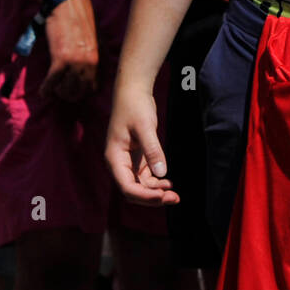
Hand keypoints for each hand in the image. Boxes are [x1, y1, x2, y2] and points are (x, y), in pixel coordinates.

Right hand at [40, 0, 99, 101]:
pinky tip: (43, 92)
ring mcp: (76, 62)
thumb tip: (92, 65)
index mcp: (100, 56)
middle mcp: (91, 62)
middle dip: (72, 95)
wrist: (67, 3)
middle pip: (82, 91)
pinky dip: (46, 89)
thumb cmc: (80, 16)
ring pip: (68, 89)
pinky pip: (53, 81)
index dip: (85, 92)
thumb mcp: (96, 35)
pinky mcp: (61, 58)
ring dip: (59, 93)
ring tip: (53, 91)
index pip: (96, 86)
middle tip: (63, 93)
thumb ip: (95, 51)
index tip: (77, 91)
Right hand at [106, 86, 179, 206]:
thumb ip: (153, 149)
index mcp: (115, 158)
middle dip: (152, 198)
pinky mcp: (137, 158)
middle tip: (174, 199)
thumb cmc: (135, 106)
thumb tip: (162, 174)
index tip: (162, 195)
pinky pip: (145, 177)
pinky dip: (156, 183)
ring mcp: (128, 162)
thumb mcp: (145, 126)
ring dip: (156, 192)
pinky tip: (168, 183)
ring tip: (175, 195)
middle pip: (133, 191)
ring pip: (140, 186)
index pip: (127, 187)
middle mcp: (119, 164)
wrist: (133, 90)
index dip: (144, 195)